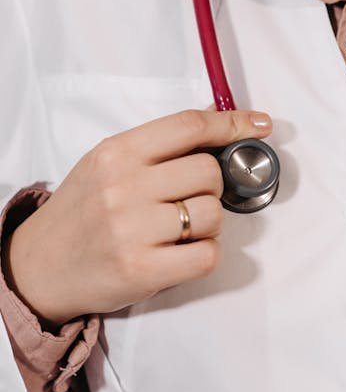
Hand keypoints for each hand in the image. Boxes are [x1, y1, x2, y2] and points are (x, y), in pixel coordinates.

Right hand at [3, 107, 272, 327]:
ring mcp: (132, 229)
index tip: (260, 126)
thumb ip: (157, 146)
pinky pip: (208, 255)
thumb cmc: (82, 213)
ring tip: (178, 231)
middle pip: (209, 172)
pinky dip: (204, 255)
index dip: (233, 124)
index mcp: (116, 152)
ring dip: (208, 225)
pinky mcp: (142, 269)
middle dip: (212, 187)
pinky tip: (180, 254)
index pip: (189, 126)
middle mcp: (123, 186)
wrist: (39, 267)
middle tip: (189, 200)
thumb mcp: (107, 164)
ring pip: (213, 214)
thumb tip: (217, 121)